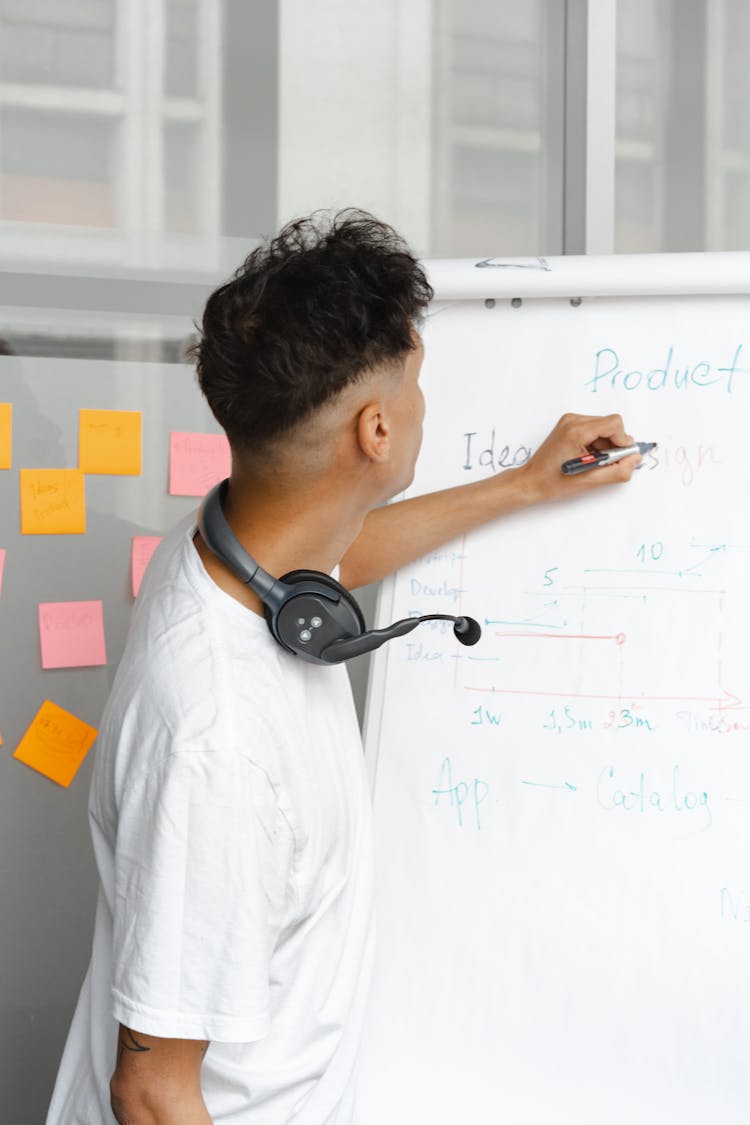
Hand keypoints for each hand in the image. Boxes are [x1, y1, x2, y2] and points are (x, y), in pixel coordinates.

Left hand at [518, 413, 641, 504]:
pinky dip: (597, 444)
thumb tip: (635, 459)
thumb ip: (618, 470)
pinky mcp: (569, 426)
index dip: (623, 441)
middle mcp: (572, 420)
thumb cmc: (553, 482)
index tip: (620, 457)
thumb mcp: (590, 481)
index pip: (614, 424)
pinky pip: (594, 430)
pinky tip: (588, 458)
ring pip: (603, 427)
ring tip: (592, 463)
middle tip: (605, 464)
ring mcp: (569, 421)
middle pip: (610, 424)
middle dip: (613, 445)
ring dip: (605, 446)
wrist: (531, 482)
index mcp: (576, 430)